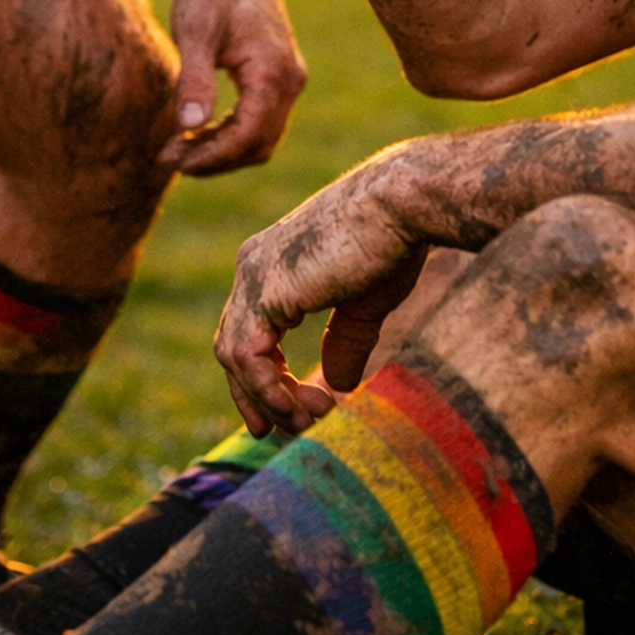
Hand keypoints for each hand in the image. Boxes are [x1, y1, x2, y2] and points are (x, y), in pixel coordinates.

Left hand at [164, 0, 306, 177]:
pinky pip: (260, 121)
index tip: (174, 159)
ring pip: (261, 138)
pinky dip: (231, 134)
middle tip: (170, 156)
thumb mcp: (195, 33)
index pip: (248, 135)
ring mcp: (288, 80)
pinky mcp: (278, 78)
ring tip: (178, 146)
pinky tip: (198, 130)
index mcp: (273, 71)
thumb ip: (195, 79)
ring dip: (223, 150)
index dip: (212, 156)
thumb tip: (190, 126)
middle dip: (215, 159)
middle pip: (258, 144)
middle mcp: (289, 80)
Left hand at [214, 158, 428, 432]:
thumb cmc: (393, 243)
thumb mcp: (364, 305)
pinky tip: (297, 406)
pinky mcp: (263, 290)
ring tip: (307, 420)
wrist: (401, 206)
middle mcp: (253, 264)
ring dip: (268, 398)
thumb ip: (344, 341)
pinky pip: (246, 356)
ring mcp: (253, 275)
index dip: (264, 377)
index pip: (248, 330)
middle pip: (232, 346)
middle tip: (288, 428)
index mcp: (272, 262)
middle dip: (257, 395)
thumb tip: (338, 384)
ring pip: (235, 356)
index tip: (294, 410)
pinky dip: (267, 389)